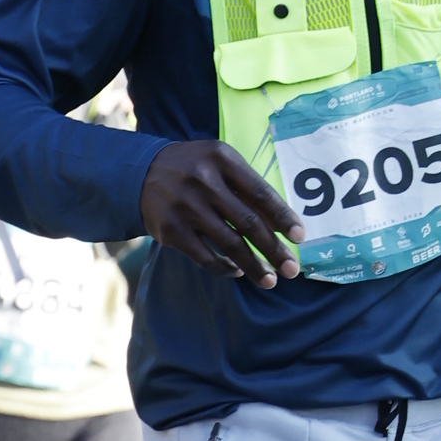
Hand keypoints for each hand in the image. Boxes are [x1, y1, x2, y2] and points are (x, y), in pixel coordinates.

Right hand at [138, 137, 298, 287]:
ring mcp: (186, 208)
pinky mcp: (171, 230)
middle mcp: (203, 182)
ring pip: (228, 244)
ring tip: (270, 280)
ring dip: (253, 266)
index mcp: (222, 160)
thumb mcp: (220, 165)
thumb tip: (279, 225)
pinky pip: (204, 256)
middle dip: (273, 249)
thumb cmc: (194, 169)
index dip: (282, 217)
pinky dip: (224, 267)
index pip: (260, 192)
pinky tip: (237, 271)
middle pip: (247, 222)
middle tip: (292, 269)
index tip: (300, 238)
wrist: (141, 173)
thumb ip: (247, 188)